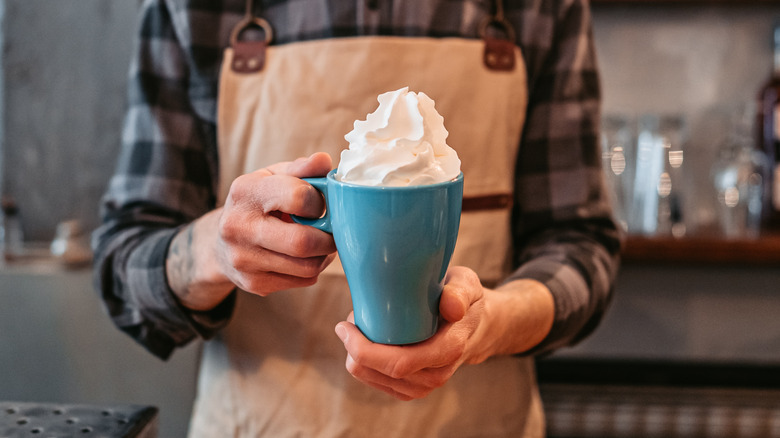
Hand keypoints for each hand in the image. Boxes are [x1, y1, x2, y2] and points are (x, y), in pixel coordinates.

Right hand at [167, 152, 336, 309]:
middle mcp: (238, 226)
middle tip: (332, 232)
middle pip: (303, 242)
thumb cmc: (258, 204)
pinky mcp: (253, 282)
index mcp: (246, 191)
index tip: (320, 205)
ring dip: (324, 256)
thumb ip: (302, 169)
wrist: (220, 242)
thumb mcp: (274, 177)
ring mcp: (243, 259)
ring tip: (320, 244)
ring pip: (307, 266)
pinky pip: (302, 280)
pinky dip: (312, 270)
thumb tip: (324, 160)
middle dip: (328, 238)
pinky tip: (304, 258)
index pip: (299, 197)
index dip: (319, 203)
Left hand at [334, 266, 485, 400]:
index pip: (400, 363)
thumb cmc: (467, 300)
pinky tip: (361, 345)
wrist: (477, 325)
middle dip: (355, 350)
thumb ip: (460, 292)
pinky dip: (364, 366)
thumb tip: (450, 305)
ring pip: (376, 380)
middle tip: (347, 323)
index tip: (345, 325)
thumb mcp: (468, 285)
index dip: (365, 350)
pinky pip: (379, 383)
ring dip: (357, 358)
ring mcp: (425, 385)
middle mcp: (437, 373)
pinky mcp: (414, 388)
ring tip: (355, 329)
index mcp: (449, 349)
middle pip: (383, 373)